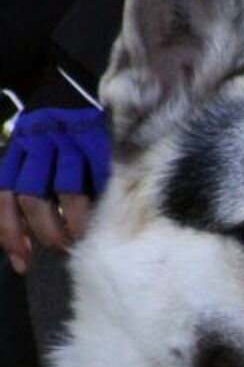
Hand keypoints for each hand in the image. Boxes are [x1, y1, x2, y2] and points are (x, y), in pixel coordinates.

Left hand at [0, 72, 110, 272]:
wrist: (109, 105)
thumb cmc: (73, 152)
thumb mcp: (42, 172)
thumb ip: (31, 206)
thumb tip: (22, 259)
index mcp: (20, 147)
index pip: (4, 192)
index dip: (10, 231)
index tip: (24, 261)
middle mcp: (39, 139)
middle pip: (32, 195)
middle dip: (45, 232)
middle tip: (61, 250)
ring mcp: (71, 139)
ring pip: (66, 192)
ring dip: (72, 225)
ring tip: (80, 242)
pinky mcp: (100, 143)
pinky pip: (97, 183)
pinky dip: (96, 209)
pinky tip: (99, 225)